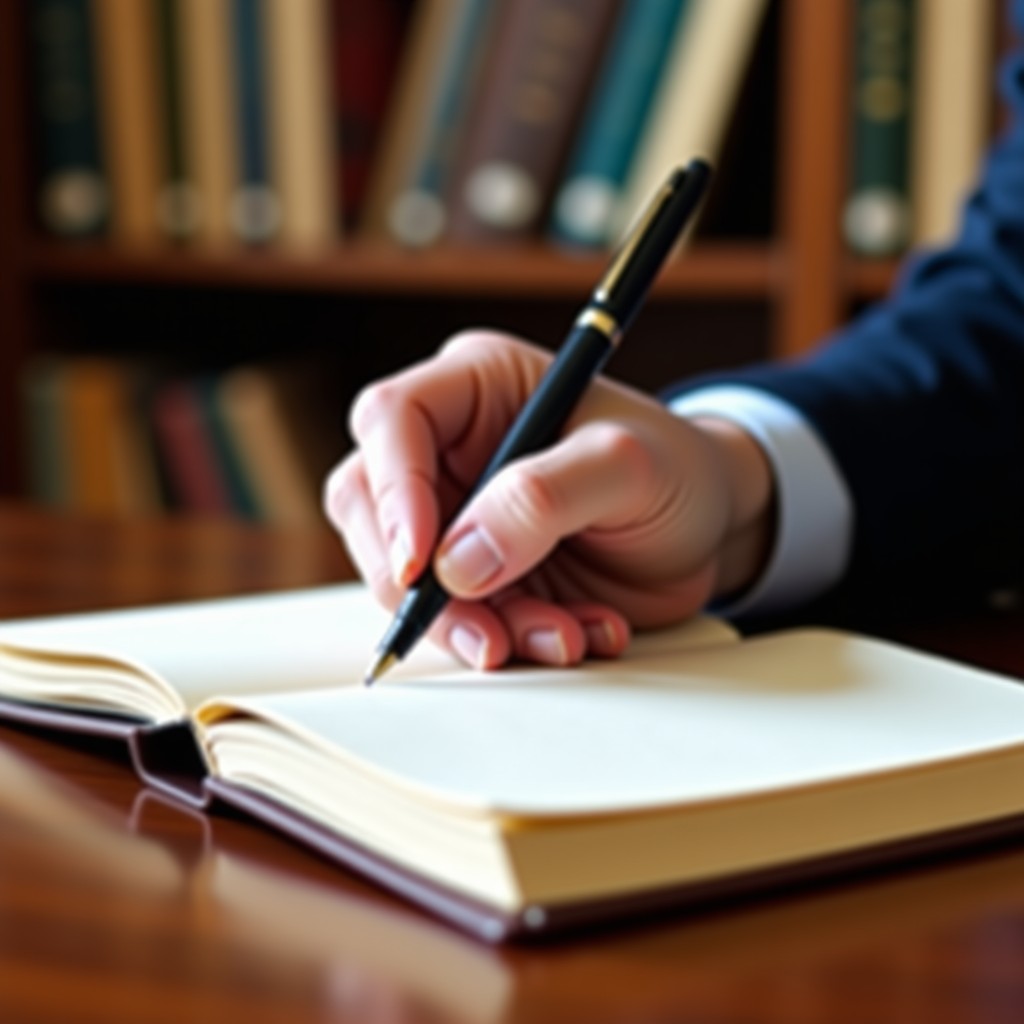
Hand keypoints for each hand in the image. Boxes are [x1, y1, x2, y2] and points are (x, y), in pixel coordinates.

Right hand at [324, 331, 774, 668]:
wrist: (710, 528)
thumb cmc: (677, 470)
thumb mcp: (630, 466)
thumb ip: (546, 497)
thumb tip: (458, 559)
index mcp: (477, 385)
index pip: (393, 419)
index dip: (394, 492)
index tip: (423, 565)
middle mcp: (451, 446)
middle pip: (372, 507)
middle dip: (422, 586)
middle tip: (488, 633)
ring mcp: (456, 512)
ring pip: (404, 577)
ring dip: (476, 625)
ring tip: (562, 636)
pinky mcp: (474, 571)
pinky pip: (455, 617)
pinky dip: (509, 640)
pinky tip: (573, 632)